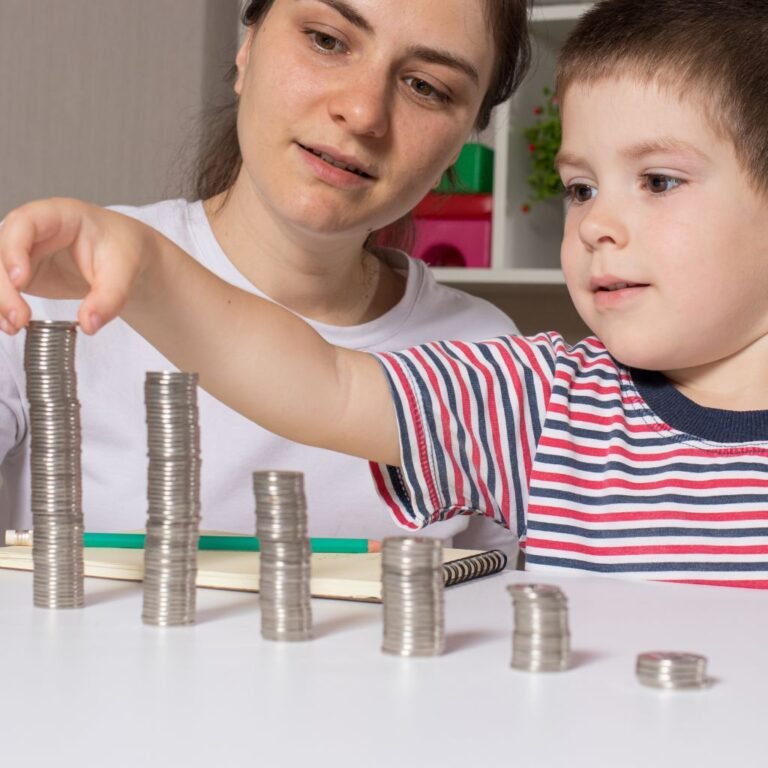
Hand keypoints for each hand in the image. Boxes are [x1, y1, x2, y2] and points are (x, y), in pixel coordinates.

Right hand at [0, 198, 150, 334]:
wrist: (125, 258)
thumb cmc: (122, 249)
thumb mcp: (124, 271)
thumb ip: (109, 297)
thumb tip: (89, 324)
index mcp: (59, 215)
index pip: (24, 222)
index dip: (14, 249)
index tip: (21, 279)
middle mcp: (33, 230)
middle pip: (1, 250)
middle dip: (3, 285)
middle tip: (18, 317)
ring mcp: (24, 251)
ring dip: (0, 299)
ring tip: (14, 326)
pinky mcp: (23, 272)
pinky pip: (3, 287)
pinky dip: (3, 306)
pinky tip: (12, 325)